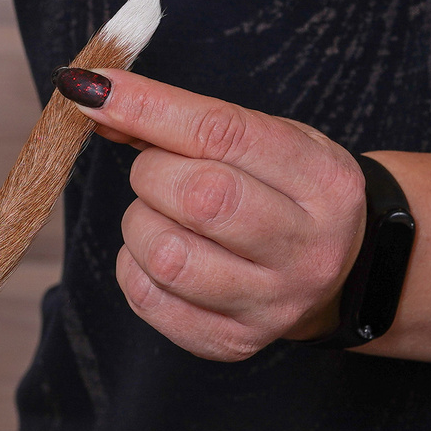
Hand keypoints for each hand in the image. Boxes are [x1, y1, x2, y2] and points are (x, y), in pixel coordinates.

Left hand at [59, 69, 364, 361]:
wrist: (338, 274)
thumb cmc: (286, 194)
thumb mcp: (264, 143)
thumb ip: (185, 121)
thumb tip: (96, 99)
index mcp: (324, 181)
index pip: (224, 134)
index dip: (148, 107)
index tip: (91, 89)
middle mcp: (307, 248)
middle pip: (198, 197)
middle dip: (152, 175)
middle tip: (159, 174)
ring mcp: (272, 302)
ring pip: (166, 255)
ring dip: (140, 224)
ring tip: (164, 217)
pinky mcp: (233, 342)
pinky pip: (148, 299)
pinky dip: (134, 267)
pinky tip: (161, 254)